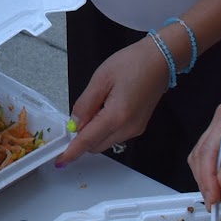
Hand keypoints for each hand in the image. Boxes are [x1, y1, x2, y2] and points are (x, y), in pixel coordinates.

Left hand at [56, 38, 169, 167]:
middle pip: (96, 145)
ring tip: (97, 104)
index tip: (60, 161)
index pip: (88, 141)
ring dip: (94, 133)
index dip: (72, 152)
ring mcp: (136, 129)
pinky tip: (106, 108)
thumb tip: (74, 124)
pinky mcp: (139, 126)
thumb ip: (85, 104)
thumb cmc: (132, 63)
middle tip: (79, 114)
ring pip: (106, 142)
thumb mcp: (101, 79)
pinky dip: (105, 129)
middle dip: (83, 137)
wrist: (160, 59)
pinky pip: (116, 135)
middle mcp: (128, 129)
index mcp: (116, 116)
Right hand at [188, 94, 220, 204]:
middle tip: (216, 203)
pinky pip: (217, 156)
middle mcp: (220, 121)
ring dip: (212, 179)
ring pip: (206, 158)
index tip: (213, 201)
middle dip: (206, 181)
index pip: (207, 152)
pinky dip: (220, 173)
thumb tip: (218, 184)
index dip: (207, 179)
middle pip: (202, 155)